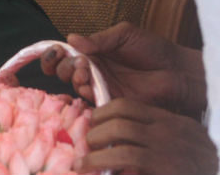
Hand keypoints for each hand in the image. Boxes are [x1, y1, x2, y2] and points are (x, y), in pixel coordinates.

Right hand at [40, 22, 205, 114]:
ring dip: (74, 77)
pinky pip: (88, 99)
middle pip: (63, 70)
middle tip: (80, 63)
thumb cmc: (153, 49)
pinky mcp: (108, 100)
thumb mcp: (123, 35)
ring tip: (87, 72)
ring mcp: (99, 85)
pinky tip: (90, 86)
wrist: (176, 71)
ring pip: (73, 84)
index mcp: (93, 51)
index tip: (55, 52)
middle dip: (63, 66)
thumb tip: (70, 38)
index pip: (64, 53)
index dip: (53, 53)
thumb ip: (97, 39)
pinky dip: (84, 92)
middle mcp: (92, 68)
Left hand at [75, 98, 217, 174]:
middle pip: (120, 117)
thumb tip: (110, 136)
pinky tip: (90, 169)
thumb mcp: (177, 150)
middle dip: (96, 129)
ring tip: (83, 161)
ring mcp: (170, 148)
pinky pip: (127, 156)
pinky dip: (103, 161)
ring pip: (120, 131)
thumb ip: (150, 138)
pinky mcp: (167, 167)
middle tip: (86, 144)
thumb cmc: (189, 173)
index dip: (103, 113)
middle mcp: (172, 130)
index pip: (128, 106)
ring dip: (95, 145)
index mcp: (174, 122)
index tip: (92, 126)